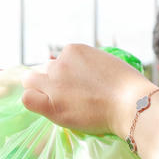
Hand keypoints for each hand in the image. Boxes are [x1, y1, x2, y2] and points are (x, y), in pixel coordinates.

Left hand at [21, 44, 157, 136]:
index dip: (65, 75)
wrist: (131, 104)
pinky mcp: (51, 104)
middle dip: (52, 81)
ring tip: (58, 103)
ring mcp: (53, 83)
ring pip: (31, 82)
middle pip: (44, 70)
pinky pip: (27, 99)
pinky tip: (45, 108)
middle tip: (68, 96)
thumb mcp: (107, 62)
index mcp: (73, 50)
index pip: (58, 60)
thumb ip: (89, 65)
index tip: (77, 86)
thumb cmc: (128, 87)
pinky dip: (33, 102)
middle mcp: (60, 63)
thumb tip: (84, 74)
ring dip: (40, 90)